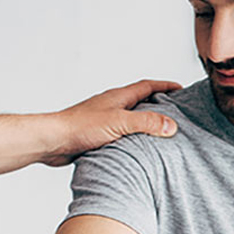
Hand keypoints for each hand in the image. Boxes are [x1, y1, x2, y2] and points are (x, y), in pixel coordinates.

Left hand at [41, 79, 181, 165]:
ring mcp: (104, 119)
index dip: (165, 86)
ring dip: (145, 120)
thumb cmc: (80, 127)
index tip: (180, 89)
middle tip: (175, 110)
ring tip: (160, 131)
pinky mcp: (97, 134)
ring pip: (130, 117)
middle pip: (140, 99)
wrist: (52, 141)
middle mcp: (112, 105)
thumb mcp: (119, 123)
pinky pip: (121, 132)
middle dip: (158, 102)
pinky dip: (132, 136)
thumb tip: (171, 125)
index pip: (147, 86)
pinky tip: (136, 148)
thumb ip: (146, 123)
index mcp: (118, 97)